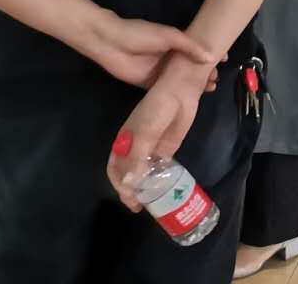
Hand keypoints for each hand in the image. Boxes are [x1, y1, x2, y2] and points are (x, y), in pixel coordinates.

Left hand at [81, 10, 218, 88]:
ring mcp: (160, 72)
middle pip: (191, 67)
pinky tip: (189, 99)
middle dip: (204, 72)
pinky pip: (167, 91)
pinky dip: (178, 95)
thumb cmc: (140, 34)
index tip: (225, 60)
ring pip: (181, 81)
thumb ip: (189, 46)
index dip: (210, 55)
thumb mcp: (169, 35)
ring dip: (194, 85)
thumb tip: (210, 57)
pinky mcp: (149, 85)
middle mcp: (170, 58)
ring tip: (209, 89)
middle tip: (216, 79)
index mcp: (176, 44)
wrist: (111, 44)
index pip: (197, 50)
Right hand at [106, 53, 215, 209]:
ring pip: (143, 173)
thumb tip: (128, 183)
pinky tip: (163, 190)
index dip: (118, 184)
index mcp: (124, 142)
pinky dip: (158, 180)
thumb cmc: (159, 107)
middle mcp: (135, 148)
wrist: (182, 91)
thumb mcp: (146, 130)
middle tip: (139, 206)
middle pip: (127, 174)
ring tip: (151, 203)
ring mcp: (150, 149)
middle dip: (130, 191)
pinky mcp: (165, 149)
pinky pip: (158, 168)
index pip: (114, 168)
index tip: (128, 198)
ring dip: (144, 188)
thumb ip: (137, 156)